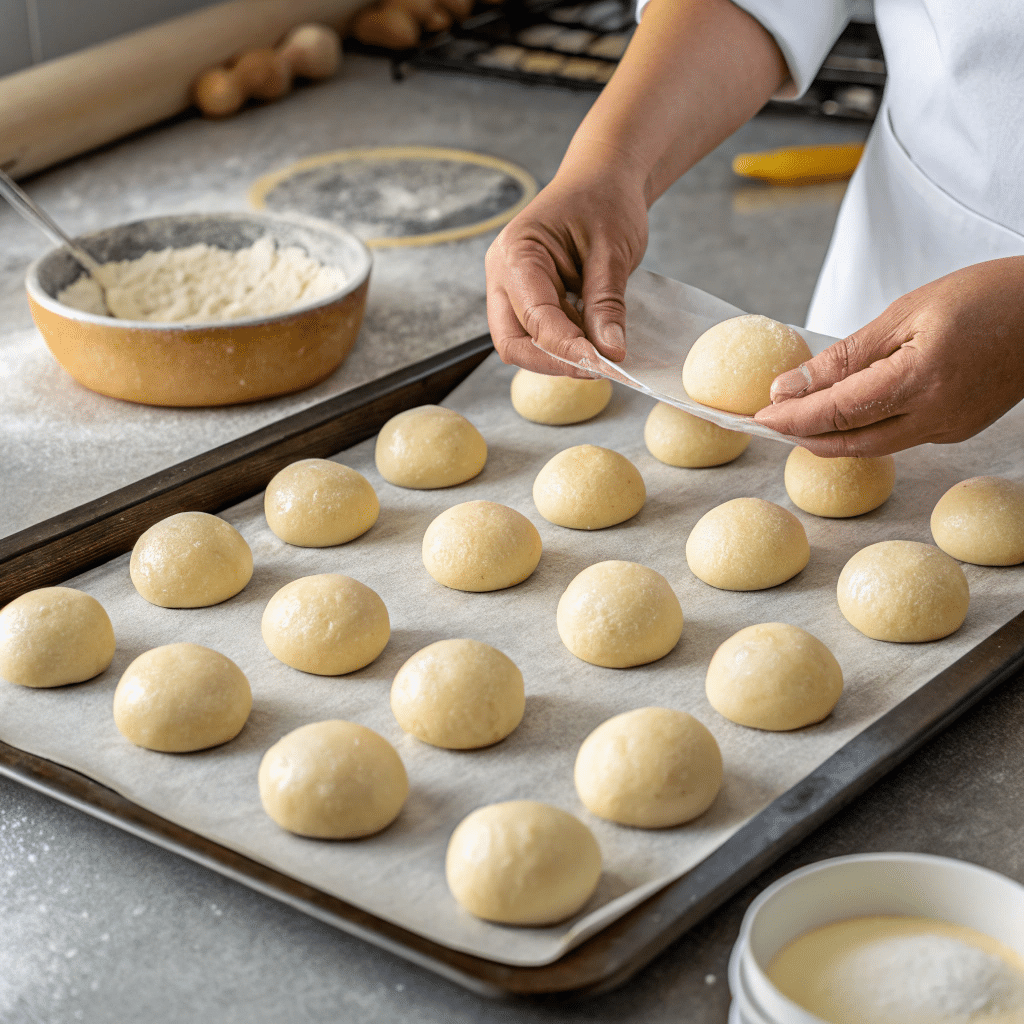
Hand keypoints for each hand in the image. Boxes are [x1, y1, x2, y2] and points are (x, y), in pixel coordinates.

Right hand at [485, 163, 647, 377]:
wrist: (604, 178)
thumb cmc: (606, 201)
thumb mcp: (613, 251)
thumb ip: (607, 304)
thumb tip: (610, 354)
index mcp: (517, 253)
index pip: (534, 318)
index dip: (567, 349)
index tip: (602, 366)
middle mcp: (502, 274)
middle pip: (512, 342)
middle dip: (553, 362)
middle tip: (599, 369)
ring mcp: (510, 289)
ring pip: (522, 343)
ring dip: (560, 355)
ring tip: (602, 352)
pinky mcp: (526, 299)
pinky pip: (537, 334)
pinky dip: (565, 344)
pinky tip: (593, 339)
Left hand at [754, 257, 1023, 455]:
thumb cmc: (986, 296)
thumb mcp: (906, 312)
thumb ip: (847, 356)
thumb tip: (793, 385)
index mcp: (920, 379)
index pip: (836, 413)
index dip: (791, 418)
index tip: (758, 415)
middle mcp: (935, 415)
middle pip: (849, 443)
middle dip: (802, 436)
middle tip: (768, 421)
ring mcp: (949, 428)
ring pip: (873, 446)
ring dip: (830, 437)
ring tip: (797, 416)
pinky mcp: (957, 429)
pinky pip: (898, 437)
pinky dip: (864, 429)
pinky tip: (846, 411)